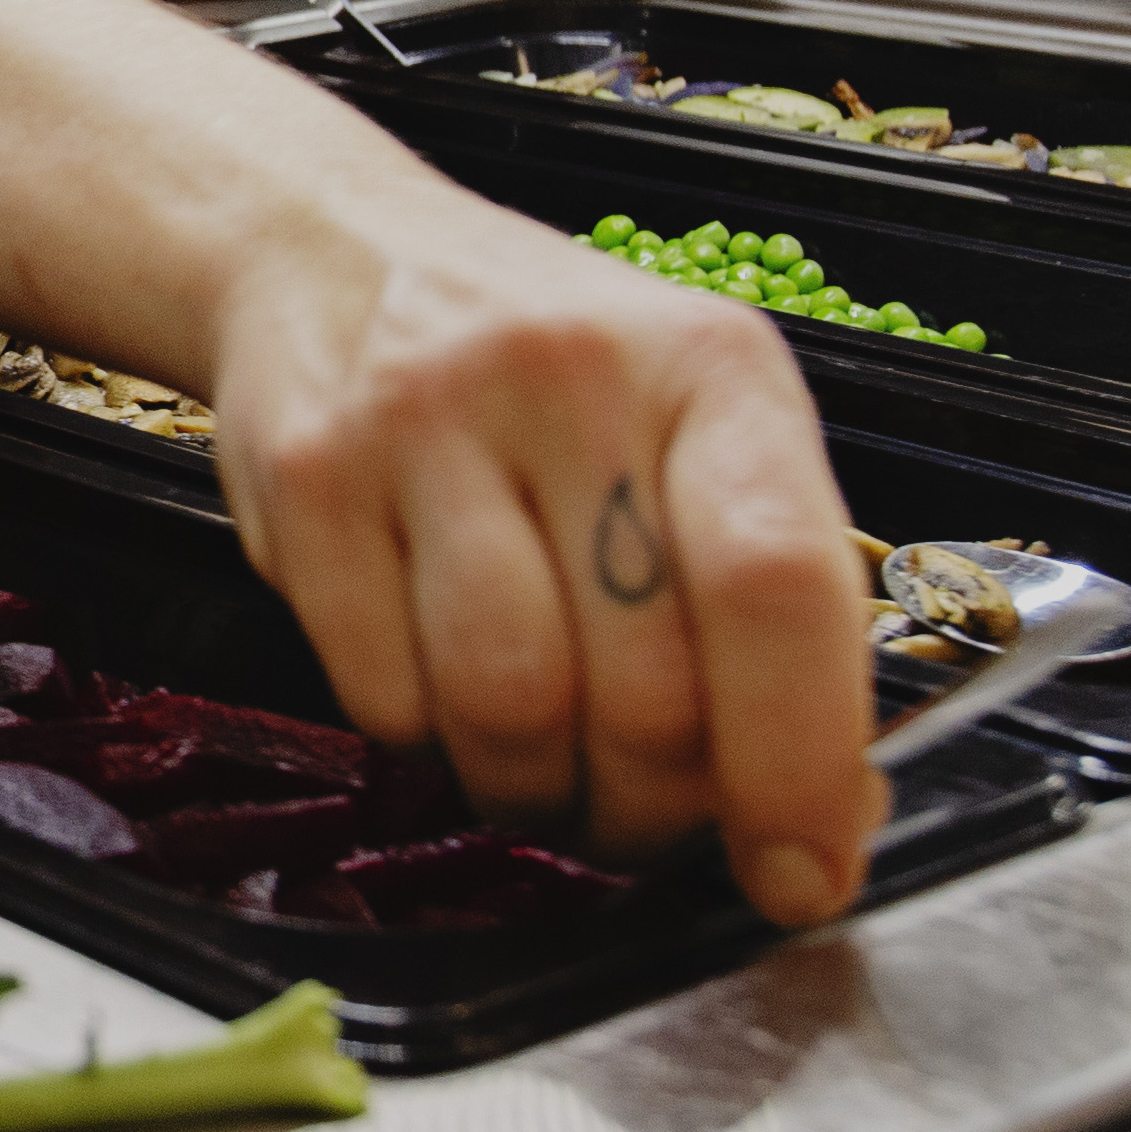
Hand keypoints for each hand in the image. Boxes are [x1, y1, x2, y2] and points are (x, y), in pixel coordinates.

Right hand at [192, 174, 880, 918]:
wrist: (331, 253)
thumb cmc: (549, 379)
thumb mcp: (690, 429)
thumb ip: (765, 600)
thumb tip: (822, 822)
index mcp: (709, 367)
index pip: (779, 582)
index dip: (800, 761)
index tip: (803, 878)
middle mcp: (570, 375)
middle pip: (641, 687)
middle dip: (654, 810)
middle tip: (644, 821)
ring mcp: (423, 420)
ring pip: (507, 711)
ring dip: (536, 795)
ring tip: (541, 774)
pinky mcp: (308, 477)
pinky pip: (384, 697)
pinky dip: (426, 743)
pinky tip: (440, 694)